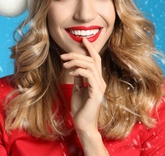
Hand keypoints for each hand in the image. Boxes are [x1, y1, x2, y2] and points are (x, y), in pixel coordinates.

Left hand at [61, 38, 107, 154]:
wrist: (83, 124)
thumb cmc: (81, 109)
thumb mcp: (78, 89)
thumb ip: (79, 78)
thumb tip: (74, 67)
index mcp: (97, 80)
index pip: (95, 60)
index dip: (90, 49)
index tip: (82, 40)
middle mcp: (101, 81)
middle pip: (92, 60)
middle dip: (77, 54)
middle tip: (63, 55)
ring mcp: (100, 86)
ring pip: (90, 65)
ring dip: (75, 61)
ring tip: (64, 64)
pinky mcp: (96, 92)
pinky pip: (89, 75)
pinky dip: (79, 70)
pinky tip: (70, 72)